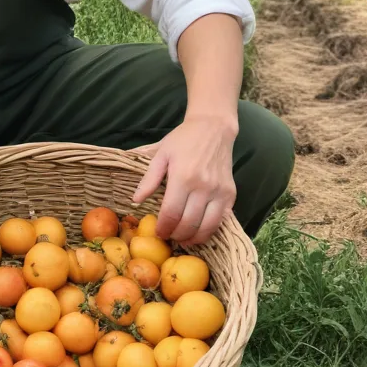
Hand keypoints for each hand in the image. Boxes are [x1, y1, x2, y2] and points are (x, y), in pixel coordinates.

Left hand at [131, 114, 237, 245]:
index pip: (172, 213)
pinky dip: (209, 230)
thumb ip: (149, 179)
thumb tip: (135, 201)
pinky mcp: (231, 194)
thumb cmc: (184, 140)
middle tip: (168, 236)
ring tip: (182, 238)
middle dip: (176, 235)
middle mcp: (203, 187)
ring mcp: (219, 192)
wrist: (213, 128)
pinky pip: (220, 220)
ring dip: (193, 238)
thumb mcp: (161, 154)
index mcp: (183, 177)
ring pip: (207, 227)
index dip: (163, 228)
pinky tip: (198, 230)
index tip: (158, 232)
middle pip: (188, 224)